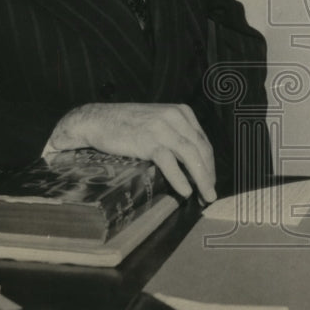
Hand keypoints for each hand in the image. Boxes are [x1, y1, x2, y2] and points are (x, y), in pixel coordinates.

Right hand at [50, 103, 216, 201]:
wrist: (98, 120)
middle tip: (211, 194)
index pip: (203, 141)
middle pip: (201, 149)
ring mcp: (162, 128)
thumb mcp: (158, 122)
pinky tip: (186, 191)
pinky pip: (170, 162)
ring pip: (191, 156)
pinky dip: (180, 179)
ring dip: (201, 179)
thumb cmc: (128, 124)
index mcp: (181, 112)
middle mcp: (175, 117)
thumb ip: (176, 135)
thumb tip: (193, 163)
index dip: (210, 163)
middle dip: (209, 174)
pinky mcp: (148, 140)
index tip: (211, 181)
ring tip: (205, 196)